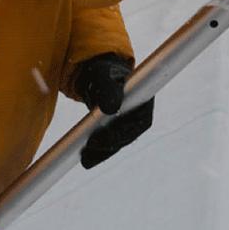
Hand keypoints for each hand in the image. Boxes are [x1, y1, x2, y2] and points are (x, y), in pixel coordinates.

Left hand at [74, 53, 153, 168]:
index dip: (123, 133)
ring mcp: (127, 124)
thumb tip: (111, 108)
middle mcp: (139, 115)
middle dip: (109, 145)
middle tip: (89, 147)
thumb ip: (109, 89)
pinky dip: (97, 152)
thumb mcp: (105, 76)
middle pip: (127, 136)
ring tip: (84, 158)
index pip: (138, 123)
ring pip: (117, 143)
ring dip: (101, 153)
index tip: (106, 137)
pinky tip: (85, 159)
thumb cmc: (104, 71)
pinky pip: (108, 144)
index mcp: (144, 101)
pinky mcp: (116, 130)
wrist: (96, 74)